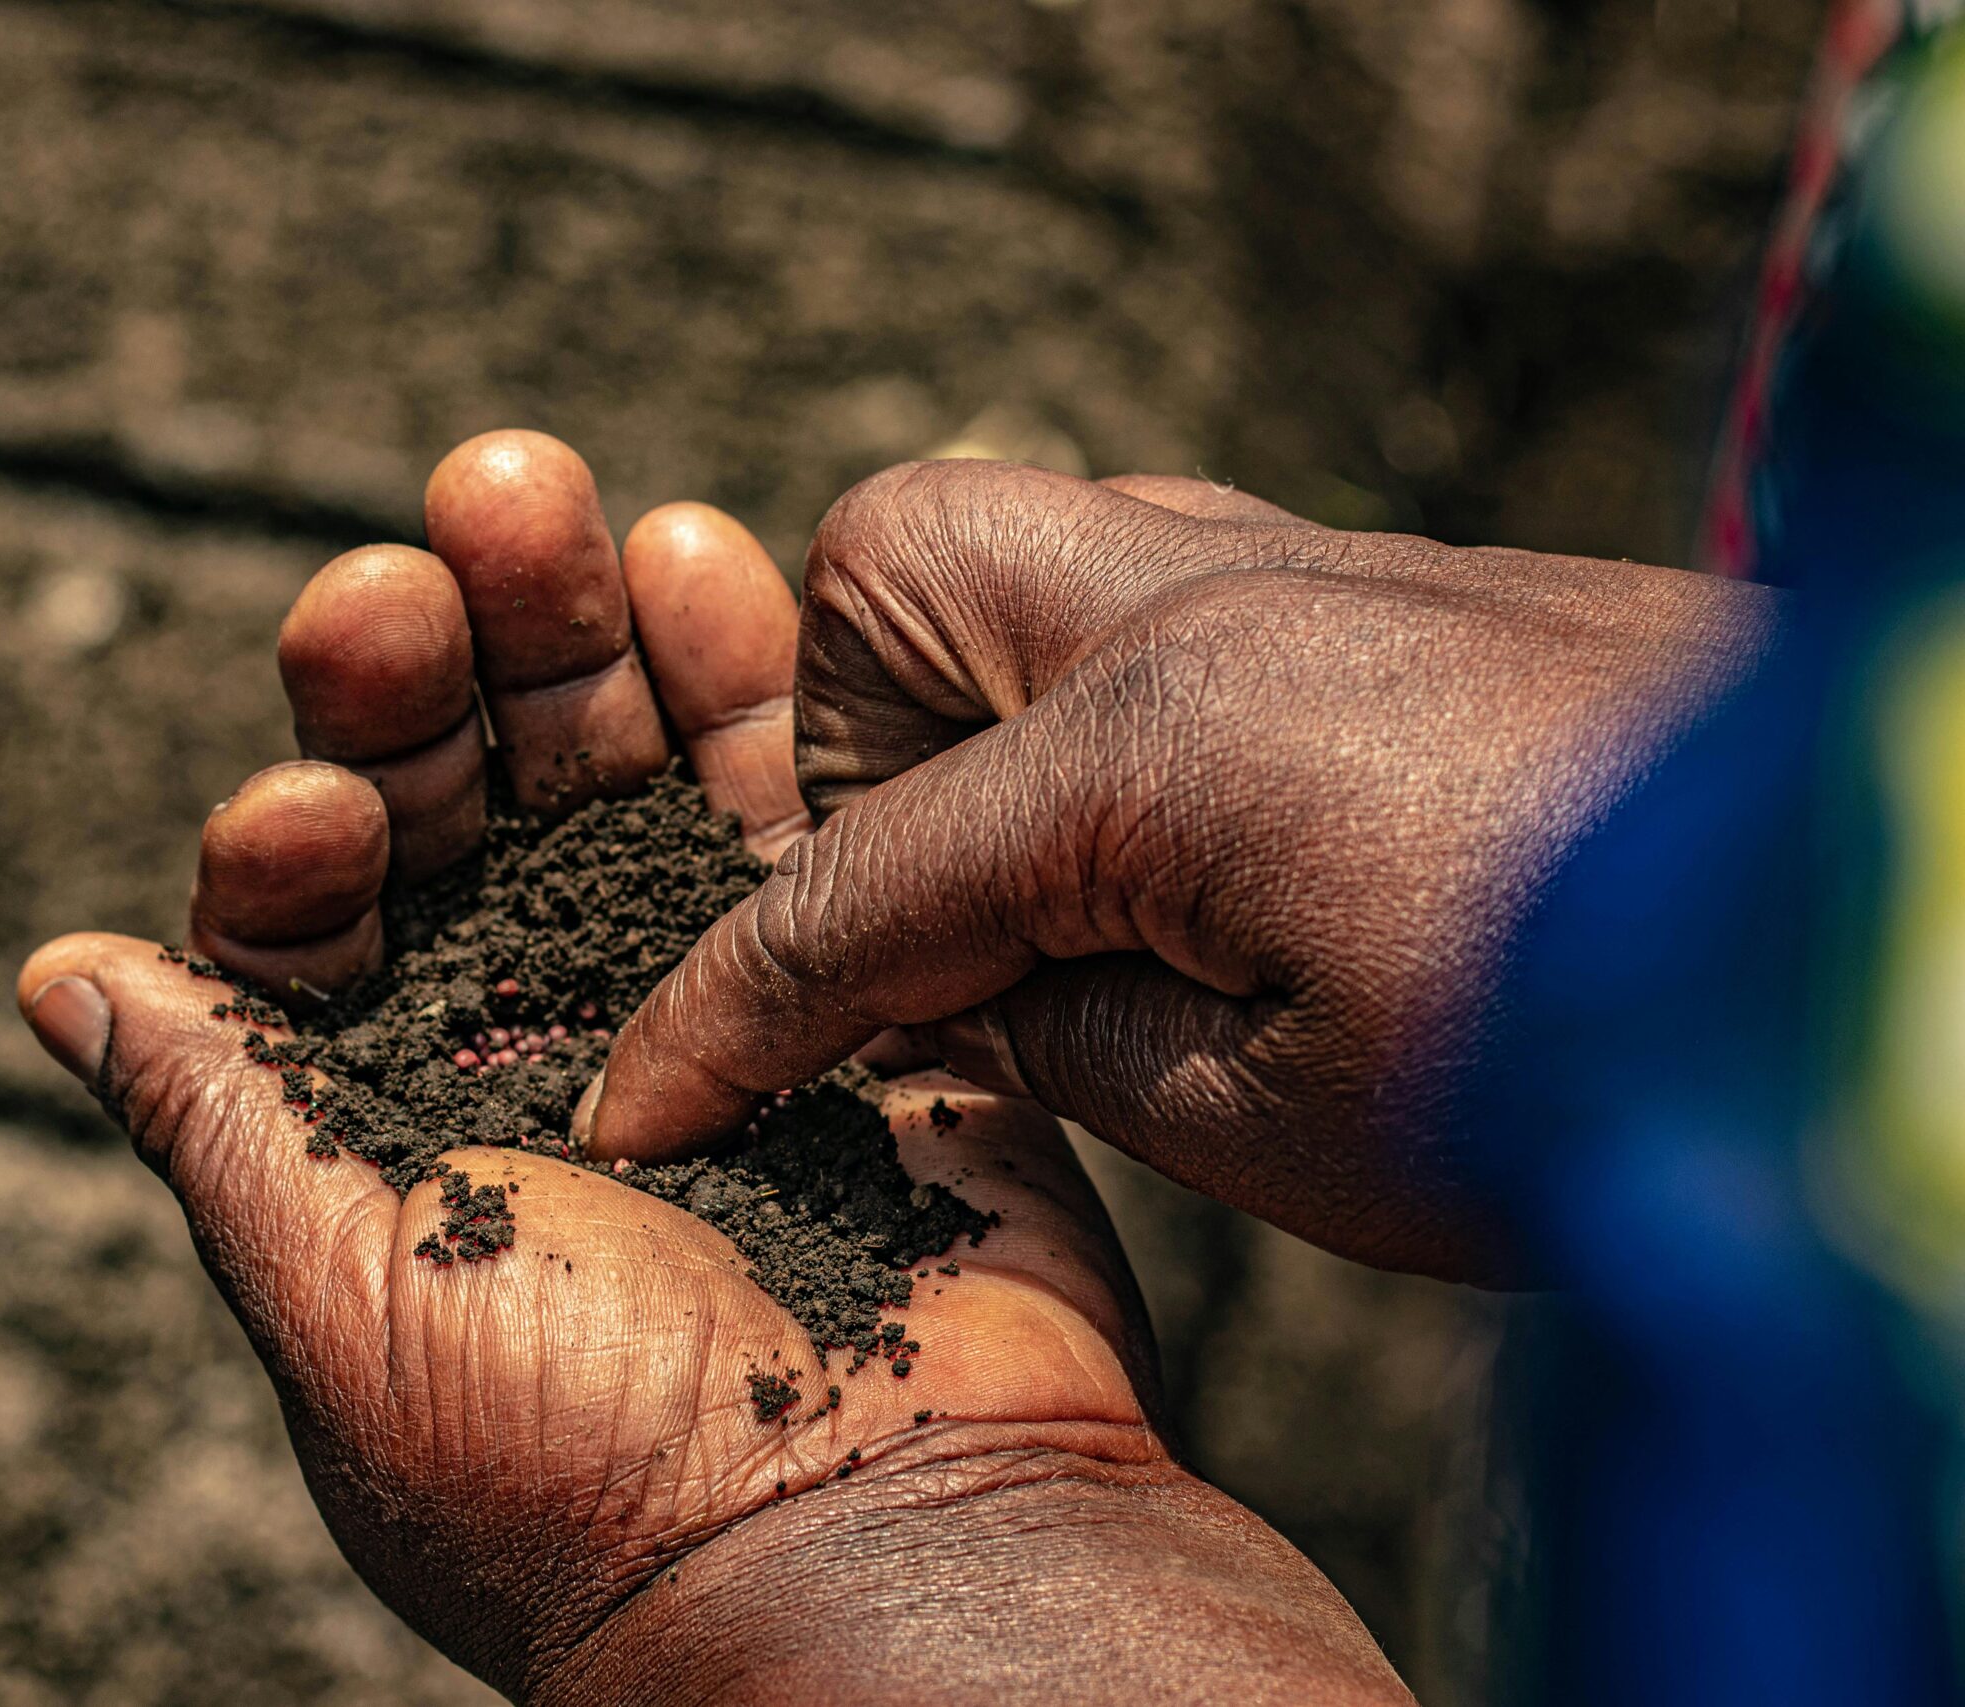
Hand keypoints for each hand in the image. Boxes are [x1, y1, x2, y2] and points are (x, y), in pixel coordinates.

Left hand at [17, 434, 1405, 1702]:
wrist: (879, 1548)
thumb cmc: (584, 1469)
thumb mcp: (346, 1298)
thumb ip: (217, 1118)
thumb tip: (58, 973)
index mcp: (392, 1107)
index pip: (317, 903)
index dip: (305, 817)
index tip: (312, 801)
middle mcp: (538, 1026)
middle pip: (474, 791)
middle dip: (446, 658)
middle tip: (443, 536)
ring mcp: (702, 980)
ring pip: (622, 763)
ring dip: (582, 627)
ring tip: (548, 498)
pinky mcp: (857, 965)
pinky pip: (789, 799)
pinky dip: (748, 685)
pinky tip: (705, 562)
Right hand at [583, 459, 1776, 1281]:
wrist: (1874, 931)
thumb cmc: (1607, 1057)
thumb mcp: (1291, 1124)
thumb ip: (1067, 1038)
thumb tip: (974, 985)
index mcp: (1157, 741)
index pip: (855, 890)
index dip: (724, 1017)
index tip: (636, 1102)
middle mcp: (1211, 598)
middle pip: (897, 566)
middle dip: (857, 737)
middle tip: (943, 905)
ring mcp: (1314, 566)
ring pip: (1038, 542)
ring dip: (987, 700)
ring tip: (1069, 875)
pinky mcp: (1397, 584)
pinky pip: (1172, 574)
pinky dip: (1116, 690)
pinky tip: (1202, 829)